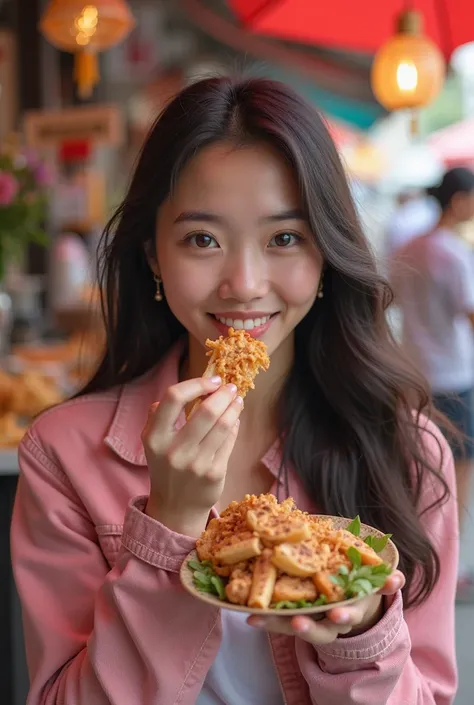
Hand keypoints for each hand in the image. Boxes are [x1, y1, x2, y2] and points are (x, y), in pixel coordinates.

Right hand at [142, 376, 243, 535]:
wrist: (175, 507)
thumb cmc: (166, 465)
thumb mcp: (152, 440)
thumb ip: (160, 414)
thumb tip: (190, 388)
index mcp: (154, 437)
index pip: (173, 398)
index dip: (196, 384)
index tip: (211, 380)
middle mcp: (173, 451)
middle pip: (206, 410)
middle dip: (224, 394)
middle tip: (231, 387)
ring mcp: (196, 464)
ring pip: (224, 425)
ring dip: (234, 407)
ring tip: (237, 400)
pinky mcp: (214, 474)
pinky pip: (230, 440)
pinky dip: (235, 425)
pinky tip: (234, 420)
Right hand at [247, 570, 404, 644]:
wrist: (357, 603)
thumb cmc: (319, 596)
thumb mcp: (299, 597)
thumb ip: (276, 598)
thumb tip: (241, 588)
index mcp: (312, 619)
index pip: (288, 624)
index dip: (272, 622)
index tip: (254, 619)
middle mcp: (331, 619)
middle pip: (320, 628)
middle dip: (308, 627)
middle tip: (298, 623)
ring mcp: (353, 607)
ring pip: (350, 614)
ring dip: (346, 612)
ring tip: (342, 611)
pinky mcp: (372, 593)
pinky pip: (383, 589)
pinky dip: (389, 583)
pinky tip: (395, 577)